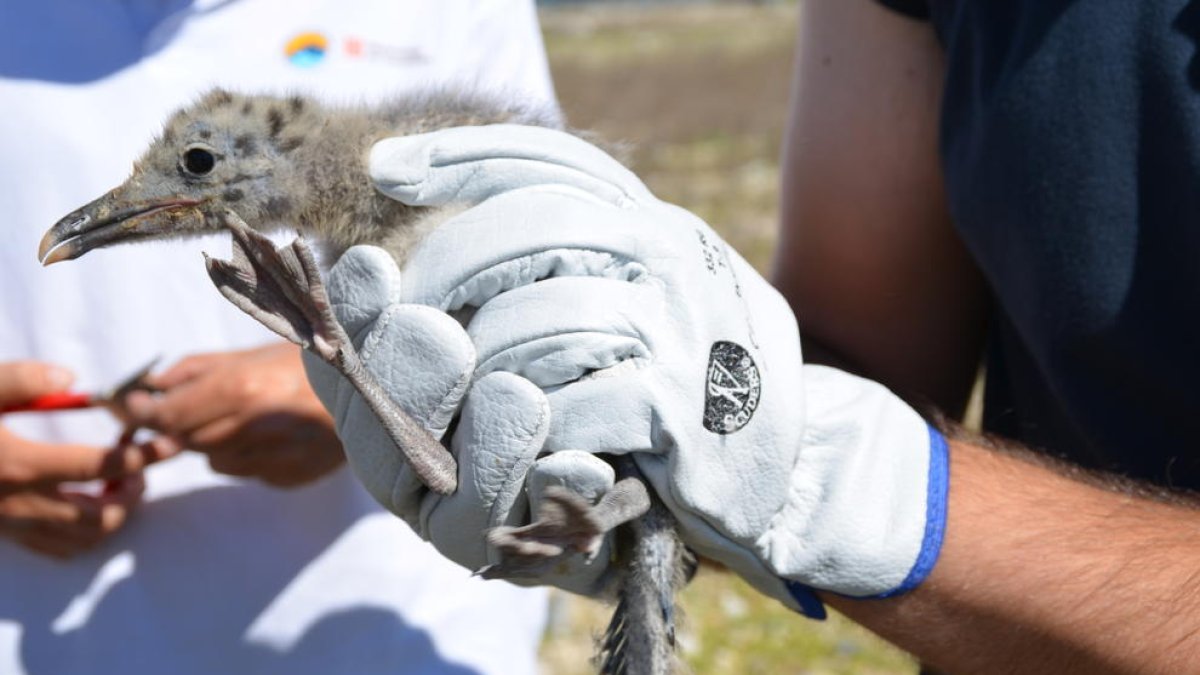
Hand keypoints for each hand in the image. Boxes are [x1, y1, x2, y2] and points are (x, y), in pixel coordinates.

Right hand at [0, 360, 176, 557]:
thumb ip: (20, 380)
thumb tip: (70, 379)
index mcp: (19, 465)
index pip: (99, 468)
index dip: (141, 457)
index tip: (168, 442)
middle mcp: (18, 504)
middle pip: (99, 516)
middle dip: (132, 493)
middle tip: (141, 465)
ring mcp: (8, 525)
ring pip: (80, 541)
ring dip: (111, 517)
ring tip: (119, 484)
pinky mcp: (1, 535)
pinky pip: (53, 550)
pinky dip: (82, 534)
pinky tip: (85, 502)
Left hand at [126, 344, 343, 486]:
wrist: (377, 388)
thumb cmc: (316, 361)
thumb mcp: (256, 351)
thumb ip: (198, 368)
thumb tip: (152, 386)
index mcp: (239, 390)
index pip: (167, 416)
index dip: (144, 413)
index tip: (134, 406)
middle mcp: (251, 429)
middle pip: (186, 441)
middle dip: (183, 424)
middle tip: (196, 405)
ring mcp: (271, 459)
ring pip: (215, 460)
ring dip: (217, 441)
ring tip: (250, 416)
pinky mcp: (287, 478)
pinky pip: (248, 471)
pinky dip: (249, 455)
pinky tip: (275, 434)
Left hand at [314, 125, 947, 610]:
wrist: (792, 470)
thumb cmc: (693, 385)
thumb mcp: (653, 300)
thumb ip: (580, 259)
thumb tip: (469, 227)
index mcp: (659, 227)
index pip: (552, 163)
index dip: (462, 157)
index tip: (385, 167)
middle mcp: (674, 259)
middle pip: (533, 226)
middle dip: (449, 265)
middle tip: (409, 308)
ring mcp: (679, 331)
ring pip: (536, 319)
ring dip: (482, 362)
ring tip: (474, 392)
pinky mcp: (677, 410)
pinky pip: (567, 402)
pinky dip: (531, 426)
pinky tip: (532, 439)